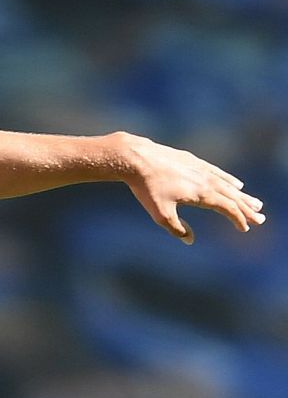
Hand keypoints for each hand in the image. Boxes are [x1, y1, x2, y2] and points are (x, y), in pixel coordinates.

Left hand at [118, 133, 265, 243]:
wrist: (136, 158)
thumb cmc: (147, 187)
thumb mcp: (160, 213)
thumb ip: (177, 228)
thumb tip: (190, 240)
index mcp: (202, 194)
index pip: (228, 208)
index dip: (238, 219)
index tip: (245, 229)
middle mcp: (206, 180)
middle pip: (233, 197)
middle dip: (247, 209)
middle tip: (261, 218)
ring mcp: (200, 168)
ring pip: (228, 184)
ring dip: (242, 195)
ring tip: (255, 203)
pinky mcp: (192, 160)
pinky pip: (217, 172)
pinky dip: (229, 179)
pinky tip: (236, 183)